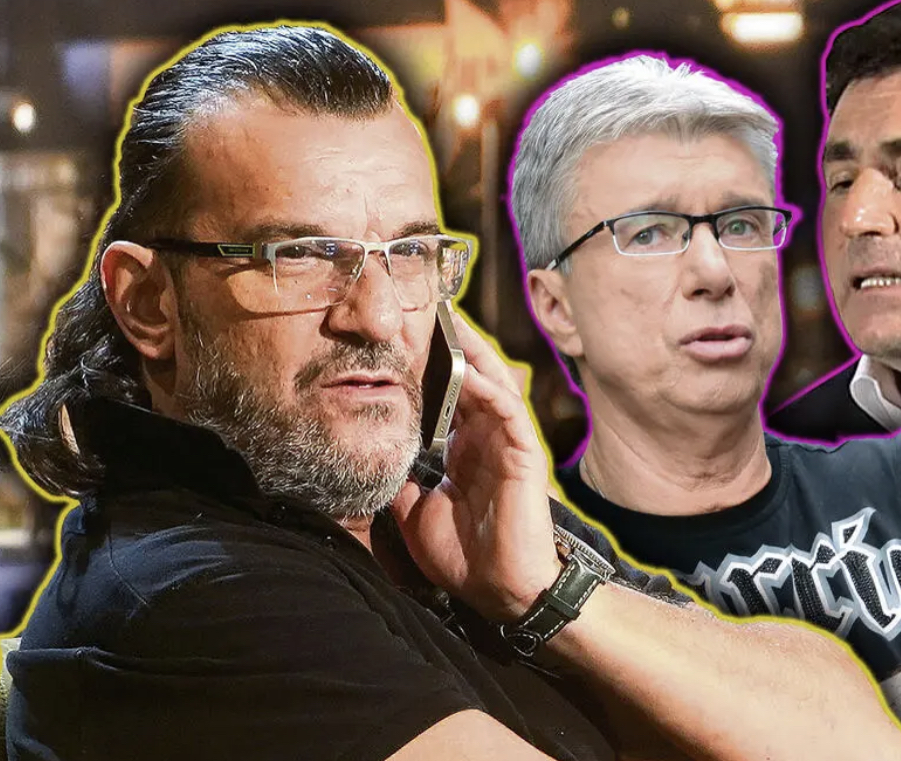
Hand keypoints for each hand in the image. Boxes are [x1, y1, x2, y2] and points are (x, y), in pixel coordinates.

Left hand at [391, 311, 559, 621]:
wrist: (503, 592)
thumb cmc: (464, 556)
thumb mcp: (414, 513)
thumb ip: (402, 481)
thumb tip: (376, 458)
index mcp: (463, 449)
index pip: (446, 395)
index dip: (426, 367)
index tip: (400, 338)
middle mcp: (486, 437)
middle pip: (470, 377)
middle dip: (449, 345)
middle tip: (424, 310)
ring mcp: (507, 442)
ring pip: (492, 382)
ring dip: (471, 352)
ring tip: (449, 321)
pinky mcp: (524, 452)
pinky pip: (507, 409)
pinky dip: (489, 386)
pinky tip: (469, 367)